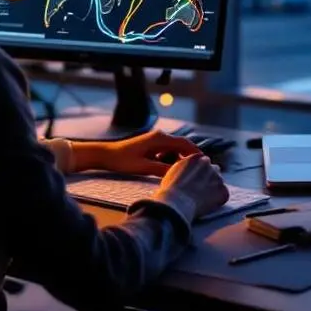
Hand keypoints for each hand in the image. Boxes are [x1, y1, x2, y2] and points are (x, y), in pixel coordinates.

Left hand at [74, 130, 201, 176]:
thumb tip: (179, 173)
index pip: (184, 144)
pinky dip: (171, 159)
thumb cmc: (122, 160)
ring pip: (174, 149)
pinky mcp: (150, 146)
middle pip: (182, 145)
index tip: (206, 163)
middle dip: (190, 157)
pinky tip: (170, 170)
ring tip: (187, 172)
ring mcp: (155, 141)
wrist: (105, 155)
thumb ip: (162, 169)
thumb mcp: (143, 167)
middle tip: (200, 170)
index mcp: (159, 139)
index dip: (196, 153)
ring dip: (180, 159)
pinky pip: (166, 152)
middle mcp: (159, 137)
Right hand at [157, 154, 229, 219]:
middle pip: (214, 170)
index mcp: (197, 157)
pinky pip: (223, 194)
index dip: (199, 173)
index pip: (203, 162)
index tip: (194, 181)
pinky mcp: (224, 191)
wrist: (177, 204)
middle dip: (209, 178)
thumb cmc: (171, 189)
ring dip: (213, 188)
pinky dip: (217, 200)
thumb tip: (190, 167)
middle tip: (200, 189)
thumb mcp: (175, 169)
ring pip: (218, 182)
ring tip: (201, 198)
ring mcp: (218, 178)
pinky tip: (205, 205)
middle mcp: (210, 165)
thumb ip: (186, 165)